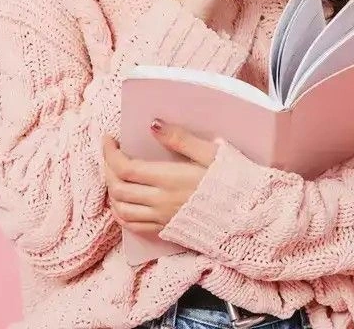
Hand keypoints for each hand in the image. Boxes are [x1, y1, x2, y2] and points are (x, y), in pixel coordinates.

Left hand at [101, 120, 220, 234]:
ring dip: (111, 191)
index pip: (125, 168)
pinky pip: (133, 226)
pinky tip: (121, 202)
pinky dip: (120, 213)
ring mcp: (162, 218)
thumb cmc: (232, 181)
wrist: (247, 217)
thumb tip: (153, 124)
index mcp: (169, 179)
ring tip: (114, 175)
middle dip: (107, 168)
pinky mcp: (166, 230)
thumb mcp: (210, 153)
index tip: (109, 139)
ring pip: (121, 209)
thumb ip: (180, 139)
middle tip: (110, 153)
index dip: (110, 153)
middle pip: (118, 187)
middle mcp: (160, 201)